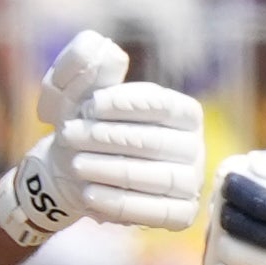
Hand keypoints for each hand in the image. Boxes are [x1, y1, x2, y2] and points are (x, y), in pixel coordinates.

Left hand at [0, 31, 204, 243]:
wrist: (75, 171)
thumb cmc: (84, 125)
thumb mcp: (77, 88)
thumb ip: (86, 62)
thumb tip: (105, 50)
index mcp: (185, 113)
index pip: (164, 105)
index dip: (128, 105)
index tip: (89, 105)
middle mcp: (195, 147)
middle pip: (156, 142)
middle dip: (108, 138)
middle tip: (70, 135)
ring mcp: (191, 183)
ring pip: (156, 177)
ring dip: (111, 170)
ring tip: (75, 165)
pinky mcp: (180, 214)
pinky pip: (156, 212)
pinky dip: (120, 203)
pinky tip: (89, 195)